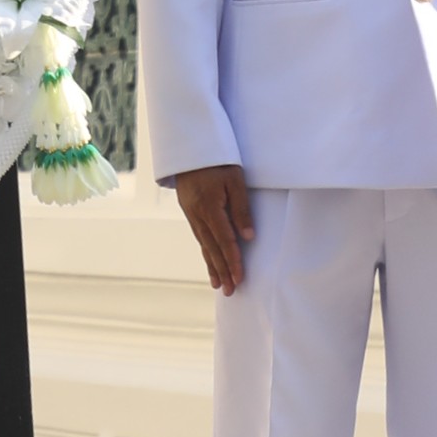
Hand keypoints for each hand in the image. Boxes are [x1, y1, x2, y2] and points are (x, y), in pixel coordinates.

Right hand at [173, 163, 253, 296]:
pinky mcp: (188, 208)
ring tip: (217, 284)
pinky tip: (208, 260)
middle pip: (212, 247)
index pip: (225, 240)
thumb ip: (241, 208)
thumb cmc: (218, 160)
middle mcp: (197, 213)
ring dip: (211, 265)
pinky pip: (198, 235)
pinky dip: (204, 250)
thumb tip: (248, 237)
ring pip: (203, 243)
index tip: (240, 279)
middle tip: (229, 291)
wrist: (189, 145)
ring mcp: (190, 212)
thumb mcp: (235, 179)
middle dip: (221, 271)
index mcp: (210, 206)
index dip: (233, 261)